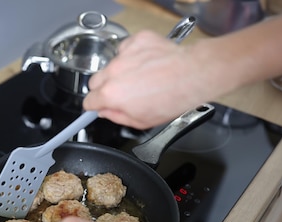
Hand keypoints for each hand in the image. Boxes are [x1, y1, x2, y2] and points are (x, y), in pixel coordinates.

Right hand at [83, 30, 213, 128]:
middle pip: (95, 81)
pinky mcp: (136, 40)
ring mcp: (124, 54)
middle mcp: (113, 72)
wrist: (192, 75)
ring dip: (120, 71)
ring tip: (141, 76)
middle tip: (122, 92)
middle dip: (104, 88)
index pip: (88, 101)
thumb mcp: (141, 121)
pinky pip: (126, 48)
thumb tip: (105, 112)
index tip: (98, 106)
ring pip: (111, 64)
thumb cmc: (172, 99)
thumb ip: (117, 117)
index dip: (94, 106)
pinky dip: (133, 55)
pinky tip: (146, 63)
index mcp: (111, 95)